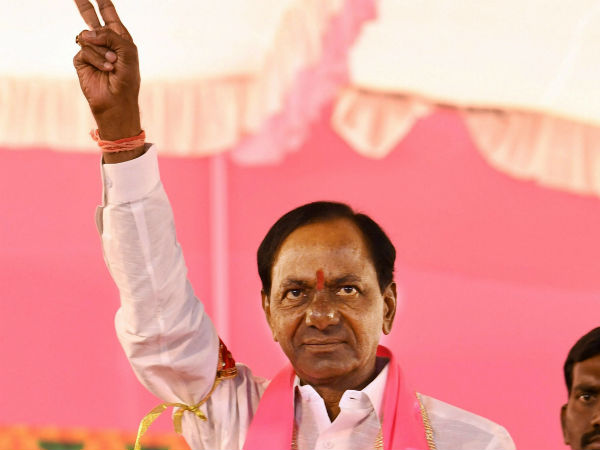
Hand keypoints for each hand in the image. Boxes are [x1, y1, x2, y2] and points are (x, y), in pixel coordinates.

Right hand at [73, 0, 140, 141]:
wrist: (118, 101)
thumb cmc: (128, 77)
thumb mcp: (127, 51)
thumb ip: (110, 34)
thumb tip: (87, 33)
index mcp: (118, 37)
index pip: (109, 14)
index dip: (103, 2)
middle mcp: (104, 42)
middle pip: (90, 17)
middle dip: (84, 5)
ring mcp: (92, 51)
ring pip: (88, 37)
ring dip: (102, 51)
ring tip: (112, 64)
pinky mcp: (81, 61)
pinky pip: (84, 50)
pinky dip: (96, 60)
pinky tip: (106, 69)